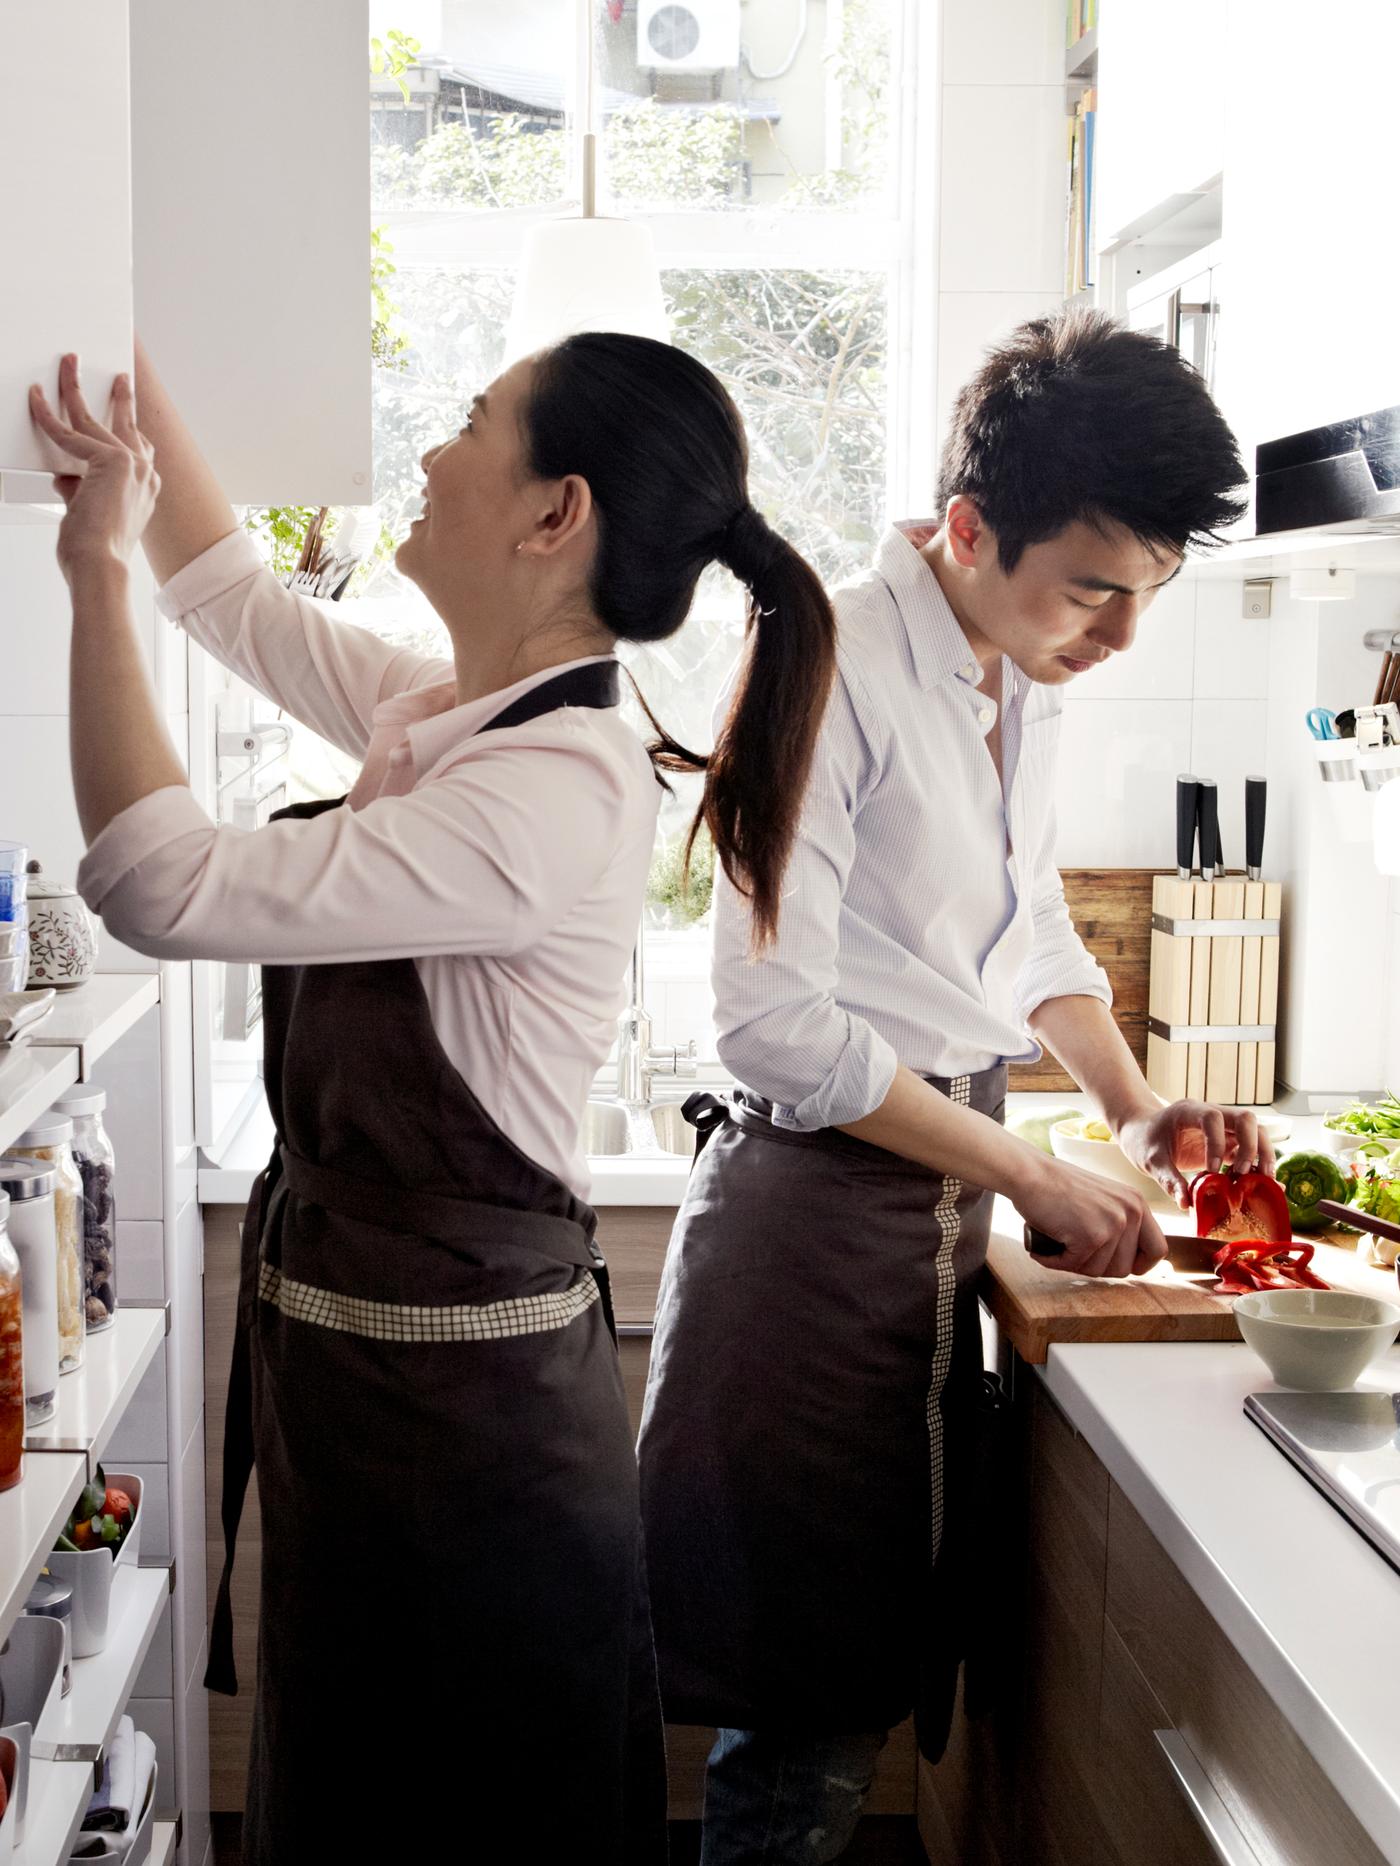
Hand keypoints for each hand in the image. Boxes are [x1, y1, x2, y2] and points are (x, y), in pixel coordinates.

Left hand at [29, 354, 159, 582]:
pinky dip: (47, 416)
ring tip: (69, 365)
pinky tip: (36, 399)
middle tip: (119, 378)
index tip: (128, 413)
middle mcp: (146, 475)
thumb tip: (63, 475)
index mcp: (146, 490)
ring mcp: (133, 466)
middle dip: (120, 398)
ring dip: (76, 388)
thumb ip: (79, 490)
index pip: (140, 450)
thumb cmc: (95, 551)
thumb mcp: (87, 513)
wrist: (100, 565)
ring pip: (95, 419)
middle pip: (128, 426)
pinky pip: (68, 433)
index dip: (131, 428)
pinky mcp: (111, 461)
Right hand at [1010, 1150, 1166, 1278]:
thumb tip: (1128, 1263)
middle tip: (1074, 1251)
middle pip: (1125, 1268)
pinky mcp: (1091, 1236)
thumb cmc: (1056, 1186)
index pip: (1158, 1249)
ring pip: (1099, 1271)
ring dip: (1074, 1263)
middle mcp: (1131, 1212)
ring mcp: (1113, 1224)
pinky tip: (1044, 1247)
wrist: (1029, 1172)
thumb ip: (1118, 1223)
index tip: (1115, 1263)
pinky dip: (1054, 1261)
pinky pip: (1074, 1266)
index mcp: (1137, 1203)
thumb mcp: (1102, 1200)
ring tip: (1058, 1243)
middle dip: (1097, 1266)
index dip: (1139, 1264)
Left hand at [1115, 1100, 1273, 1210]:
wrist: (1142, 1132)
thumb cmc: (1144, 1141)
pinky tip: (1260, 1184)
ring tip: (1263, 1180)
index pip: (1212, 1118)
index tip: (1212, 1170)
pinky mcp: (1227, 1142)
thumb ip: (1168, 1180)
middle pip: (1245, 1118)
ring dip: (1262, 1154)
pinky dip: (1257, 1164)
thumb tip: (1186, 1204)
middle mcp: (1211, 1113)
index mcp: (1189, 1111)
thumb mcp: (1150, 1160)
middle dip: (1251, 1146)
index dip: (1217, 1143)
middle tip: (1244, 1174)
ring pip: (1255, 1130)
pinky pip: (1250, 1148)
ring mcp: (1222, 1127)